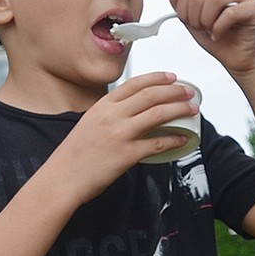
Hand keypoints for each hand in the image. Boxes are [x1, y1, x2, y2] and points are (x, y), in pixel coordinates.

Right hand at [48, 72, 195, 201]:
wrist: (62, 178)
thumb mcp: (89, 123)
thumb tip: (131, 112)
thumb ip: (109, 115)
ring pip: (158, 114)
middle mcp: (112, 115)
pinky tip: (183, 138)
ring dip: (179, 109)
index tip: (172, 77)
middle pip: (151, 95)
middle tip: (189, 92)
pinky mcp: (127, 154)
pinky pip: (157, 143)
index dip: (157, 78)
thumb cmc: (74, 154)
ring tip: (192, 109)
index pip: (135, 83)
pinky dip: (174, 139)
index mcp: (102, 105)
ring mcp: (120, 134)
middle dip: (175, 91)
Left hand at [168, 0, 254, 76]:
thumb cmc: (218, 41)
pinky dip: (220, 28)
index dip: (184, 12)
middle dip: (195, 18)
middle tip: (203, 29)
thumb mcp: (191, 22)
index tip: (193, 24)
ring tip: (211, 31)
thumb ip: (180, 3)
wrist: (236, 60)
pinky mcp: (254, 8)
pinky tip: (219, 35)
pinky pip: (230, 12)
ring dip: (207, 20)